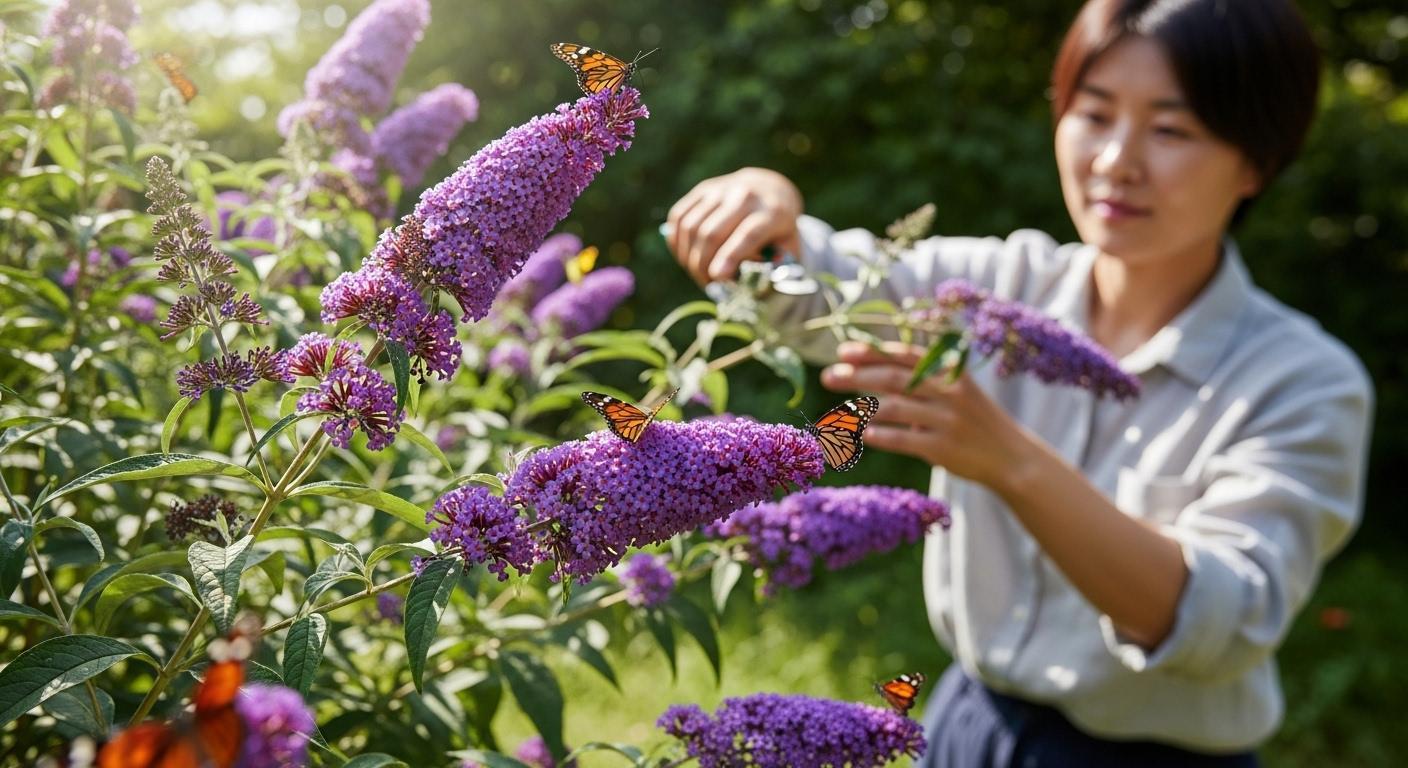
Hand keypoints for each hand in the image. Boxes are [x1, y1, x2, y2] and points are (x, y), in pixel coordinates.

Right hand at [665, 167, 803, 285]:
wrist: (768, 189)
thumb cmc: (777, 230)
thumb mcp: (786, 249)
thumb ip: (770, 270)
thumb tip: (744, 287)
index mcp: (773, 212)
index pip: (747, 234)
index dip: (730, 256)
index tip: (717, 277)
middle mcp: (746, 195)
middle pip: (712, 233)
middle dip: (703, 265)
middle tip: (707, 284)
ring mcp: (721, 189)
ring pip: (691, 227)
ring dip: (688, 257)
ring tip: (698, 272)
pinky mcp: (702, 189)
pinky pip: (679, 217)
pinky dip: (677, 241)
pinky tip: (687, 255)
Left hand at [820, 341, 1037, 492]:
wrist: (1012, 458)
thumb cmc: (975, 421)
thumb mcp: (958, 391)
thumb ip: (923, 380)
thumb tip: (870, 371)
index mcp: (951, 372)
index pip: (904, 354)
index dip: (872, 351)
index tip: (843, 351)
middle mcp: (949, 392)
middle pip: (893, 378)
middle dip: (856, 376)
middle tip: (828, 376)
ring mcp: (946, 420)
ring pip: (893, 407)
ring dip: (860, 407)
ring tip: (838, 411)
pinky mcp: (943, 448)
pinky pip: (902, 439)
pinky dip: (879, 435)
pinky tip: (863, 434)